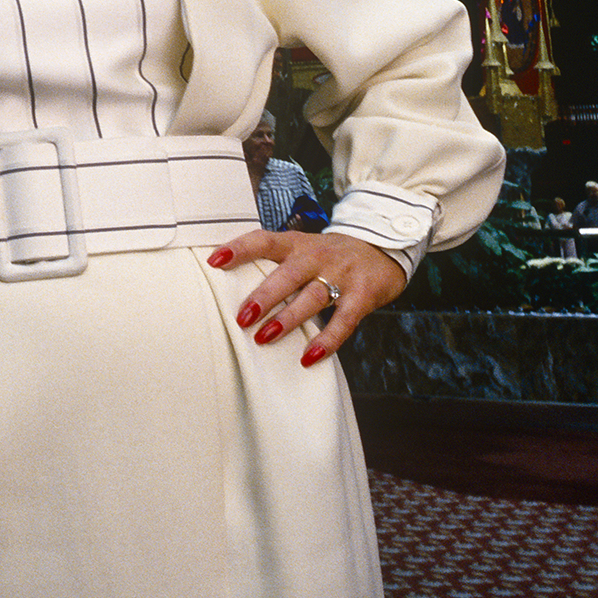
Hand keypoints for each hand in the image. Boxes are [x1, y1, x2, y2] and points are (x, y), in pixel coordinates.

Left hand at [208, 230, 406, 366]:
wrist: (382, 248)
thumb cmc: (329, 255)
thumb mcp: (302, 248)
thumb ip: (274, 263)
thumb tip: (228, 283)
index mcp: (296, 244)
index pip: (264, 240)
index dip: (239, 248)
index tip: (214, 261)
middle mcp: (316, 256)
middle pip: (287, 275)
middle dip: (264, 296)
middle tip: (242, 317)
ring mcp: (341, 275)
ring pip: (312, 297)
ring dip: (287, 319)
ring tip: (264, 338)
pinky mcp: (362, 295)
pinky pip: (343, 321)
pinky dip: (327, 341)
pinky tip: (309, 357)